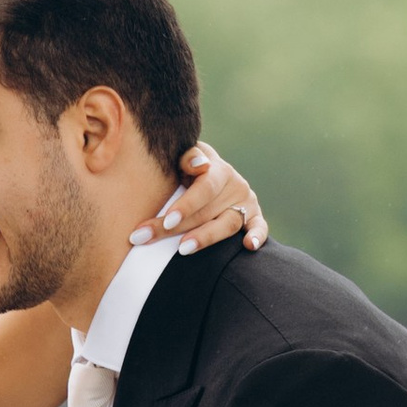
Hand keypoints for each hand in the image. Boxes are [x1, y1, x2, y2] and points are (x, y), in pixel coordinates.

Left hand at [139, 143, 267, 256]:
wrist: (205, 173)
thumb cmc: (187, 169)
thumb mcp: (184, 157)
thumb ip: (187, 157)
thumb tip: (199, 164)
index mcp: (218, 170)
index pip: (204, 188)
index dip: (186, 205)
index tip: (167, 220)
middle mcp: (235, 186)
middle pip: (208, 212)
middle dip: (175, 228)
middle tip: (146, 238)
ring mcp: (246, 203)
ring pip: (228, 224)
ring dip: (206, 237)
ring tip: (183, 249)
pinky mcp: (254, 217)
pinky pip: (260, 227)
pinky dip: (258, 235)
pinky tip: (249, 245)